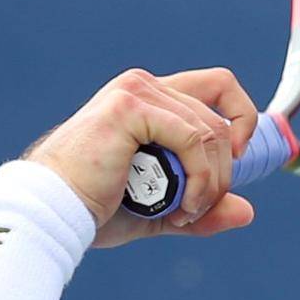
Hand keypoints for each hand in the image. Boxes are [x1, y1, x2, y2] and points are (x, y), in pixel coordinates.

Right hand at [25, 68, 259, 246]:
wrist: (52, 213)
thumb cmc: (92, 208)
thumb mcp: (159, 209)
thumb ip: (200, 206)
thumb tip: (247, 211)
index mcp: (150, 99)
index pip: (217, 88)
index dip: (240, 121)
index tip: (233, 164)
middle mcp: (144, 85)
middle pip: (219, 116)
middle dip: (222, 172)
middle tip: (196, 209)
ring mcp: (136, 91)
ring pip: (210, 132)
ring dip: (209, 182)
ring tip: (182, 214)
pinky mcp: (129, 106)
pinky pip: (192, 139)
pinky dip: (198, 178)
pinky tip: (180, 206)